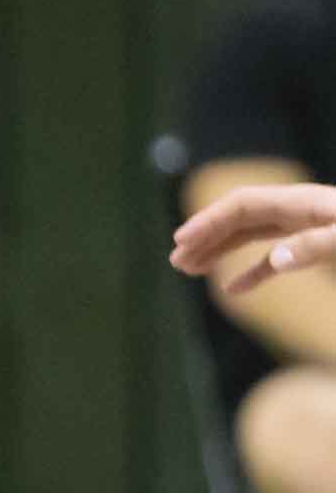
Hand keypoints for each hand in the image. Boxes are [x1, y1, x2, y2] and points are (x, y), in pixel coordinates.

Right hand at [172, 180, 335, 297]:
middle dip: (205, 236)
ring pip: (250, 235)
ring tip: (190, 269)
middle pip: (238, 218)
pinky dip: (252, 272)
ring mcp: (304, 227)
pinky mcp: (313, 245)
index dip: (208, 220)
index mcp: (300, 202)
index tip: (180, 240)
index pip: (240, 205)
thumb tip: (276, 260)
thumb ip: (315, 245)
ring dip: (218, 250)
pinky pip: (273, 256)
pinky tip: (233, 290)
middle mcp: (296, 210)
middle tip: (176, 261)